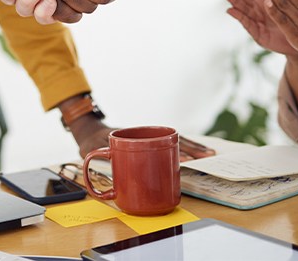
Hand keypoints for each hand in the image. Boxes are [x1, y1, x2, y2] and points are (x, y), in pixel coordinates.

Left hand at [67, 115, 214, 160]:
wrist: (87, 129)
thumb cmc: (90, 141)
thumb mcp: (91, 150)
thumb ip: (97, 160)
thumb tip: (108, 168)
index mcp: (134, 136)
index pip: (159, 140)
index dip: (175, 147)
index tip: (189, 157)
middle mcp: (145, 135)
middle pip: (173, 139)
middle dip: (193, 147)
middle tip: (209, 156)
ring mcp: (149, 137)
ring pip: (176, 140)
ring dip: (193, 146)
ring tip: (210, 154)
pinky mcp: (149, 141)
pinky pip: (169, 143)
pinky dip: (185, 146)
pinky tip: (197, 153)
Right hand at [220, 0, 297, 56]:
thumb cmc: (296, 20)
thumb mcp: (289, 1)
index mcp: (265, 0)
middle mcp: (259, 11)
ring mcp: (257, 22)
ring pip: (243, 9)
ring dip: (232, 0)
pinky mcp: (259, 35)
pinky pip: (248, 24)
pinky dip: (240, 17)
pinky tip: (231, 10)